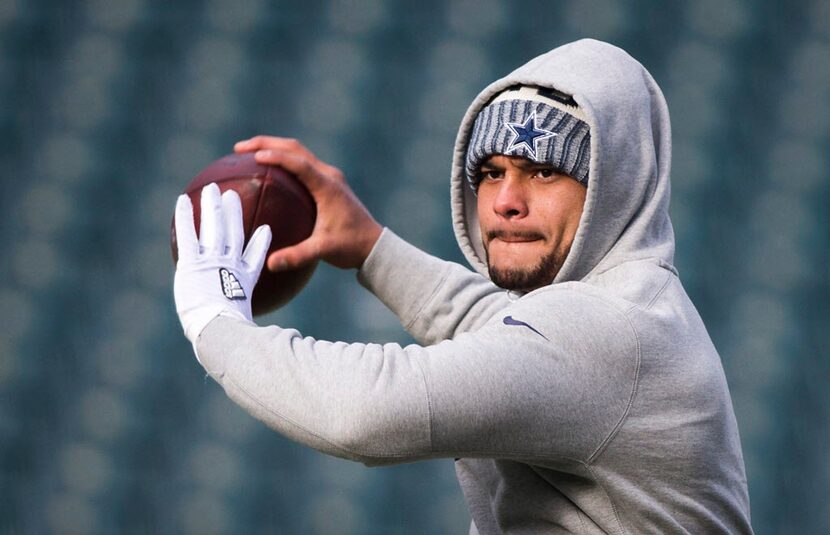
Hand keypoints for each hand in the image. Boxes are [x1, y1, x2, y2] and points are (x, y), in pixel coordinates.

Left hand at [173, 183, 271, 342]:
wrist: (218, 328)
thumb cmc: (232, 333)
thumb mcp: (244, 330)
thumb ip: (253, 331)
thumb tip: (264, 345)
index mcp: (243, 279)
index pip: (254, 256)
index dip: (260, 242)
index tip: (266, 228)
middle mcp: (229, 265)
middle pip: (233, 232)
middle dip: (233, 213)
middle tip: (231, 195)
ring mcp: (211, 261)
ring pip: (214, 227)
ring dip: (214, 207)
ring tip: (214, 190)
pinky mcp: (193, 262)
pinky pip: (190, 234)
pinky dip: (188, 216)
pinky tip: (184, 200)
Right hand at [234, 136, 382, 270]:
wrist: (374, 245)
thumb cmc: (351, 246)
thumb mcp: (324, 250)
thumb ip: (298, 256)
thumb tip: (270, 264)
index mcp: (328, 186)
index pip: (299, 164)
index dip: (276, 157)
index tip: (254, 156)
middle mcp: (329, 176)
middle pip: (295, 149)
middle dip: (267, 144)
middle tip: (239, 149)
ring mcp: (329, 177)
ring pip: (298, 153)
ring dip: (274, 148)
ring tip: (247, 153)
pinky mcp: (327, 184)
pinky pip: (301, 164)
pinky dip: (282, 161)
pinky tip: (266, 171)